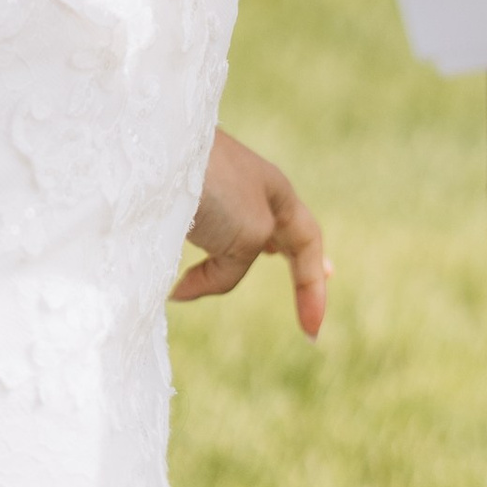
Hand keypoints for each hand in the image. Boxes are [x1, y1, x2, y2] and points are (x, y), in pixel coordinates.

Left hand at [171, 127, 329, 338]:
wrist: (162, 151)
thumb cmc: (216, 189)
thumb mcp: (247, 236)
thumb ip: (236, 270)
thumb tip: (186, 289)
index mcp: (277, 194)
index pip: (308, 244)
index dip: (313, 289)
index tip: (311, 335)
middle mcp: (252, 191)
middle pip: (287, 229)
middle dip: (303, 256)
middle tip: (325, 274)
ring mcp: (219, 194)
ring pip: (245, 232)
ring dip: (254, 253)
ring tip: (271, 255)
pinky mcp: (184, 201)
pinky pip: (206, 239)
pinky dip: (204, 265)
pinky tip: (188, 278)